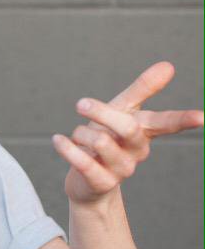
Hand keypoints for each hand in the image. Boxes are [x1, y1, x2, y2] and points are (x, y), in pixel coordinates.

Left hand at [51, 61, 203, 205]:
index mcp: (144, 131)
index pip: (167, 123)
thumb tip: (168, 66)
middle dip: (101, 112)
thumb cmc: (107, 139)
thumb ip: (143, 89)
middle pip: (127, 127)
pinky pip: (83, 162)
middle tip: (80, 103)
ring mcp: (122, 170)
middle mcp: (137, 151)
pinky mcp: (101, 183)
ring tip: (77, 135)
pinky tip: (59, 140)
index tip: (201, 117)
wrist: (86, 181)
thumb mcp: (122, 111)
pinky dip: (67, 147)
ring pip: (99, 141)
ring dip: (80, 132)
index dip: (183, 120)